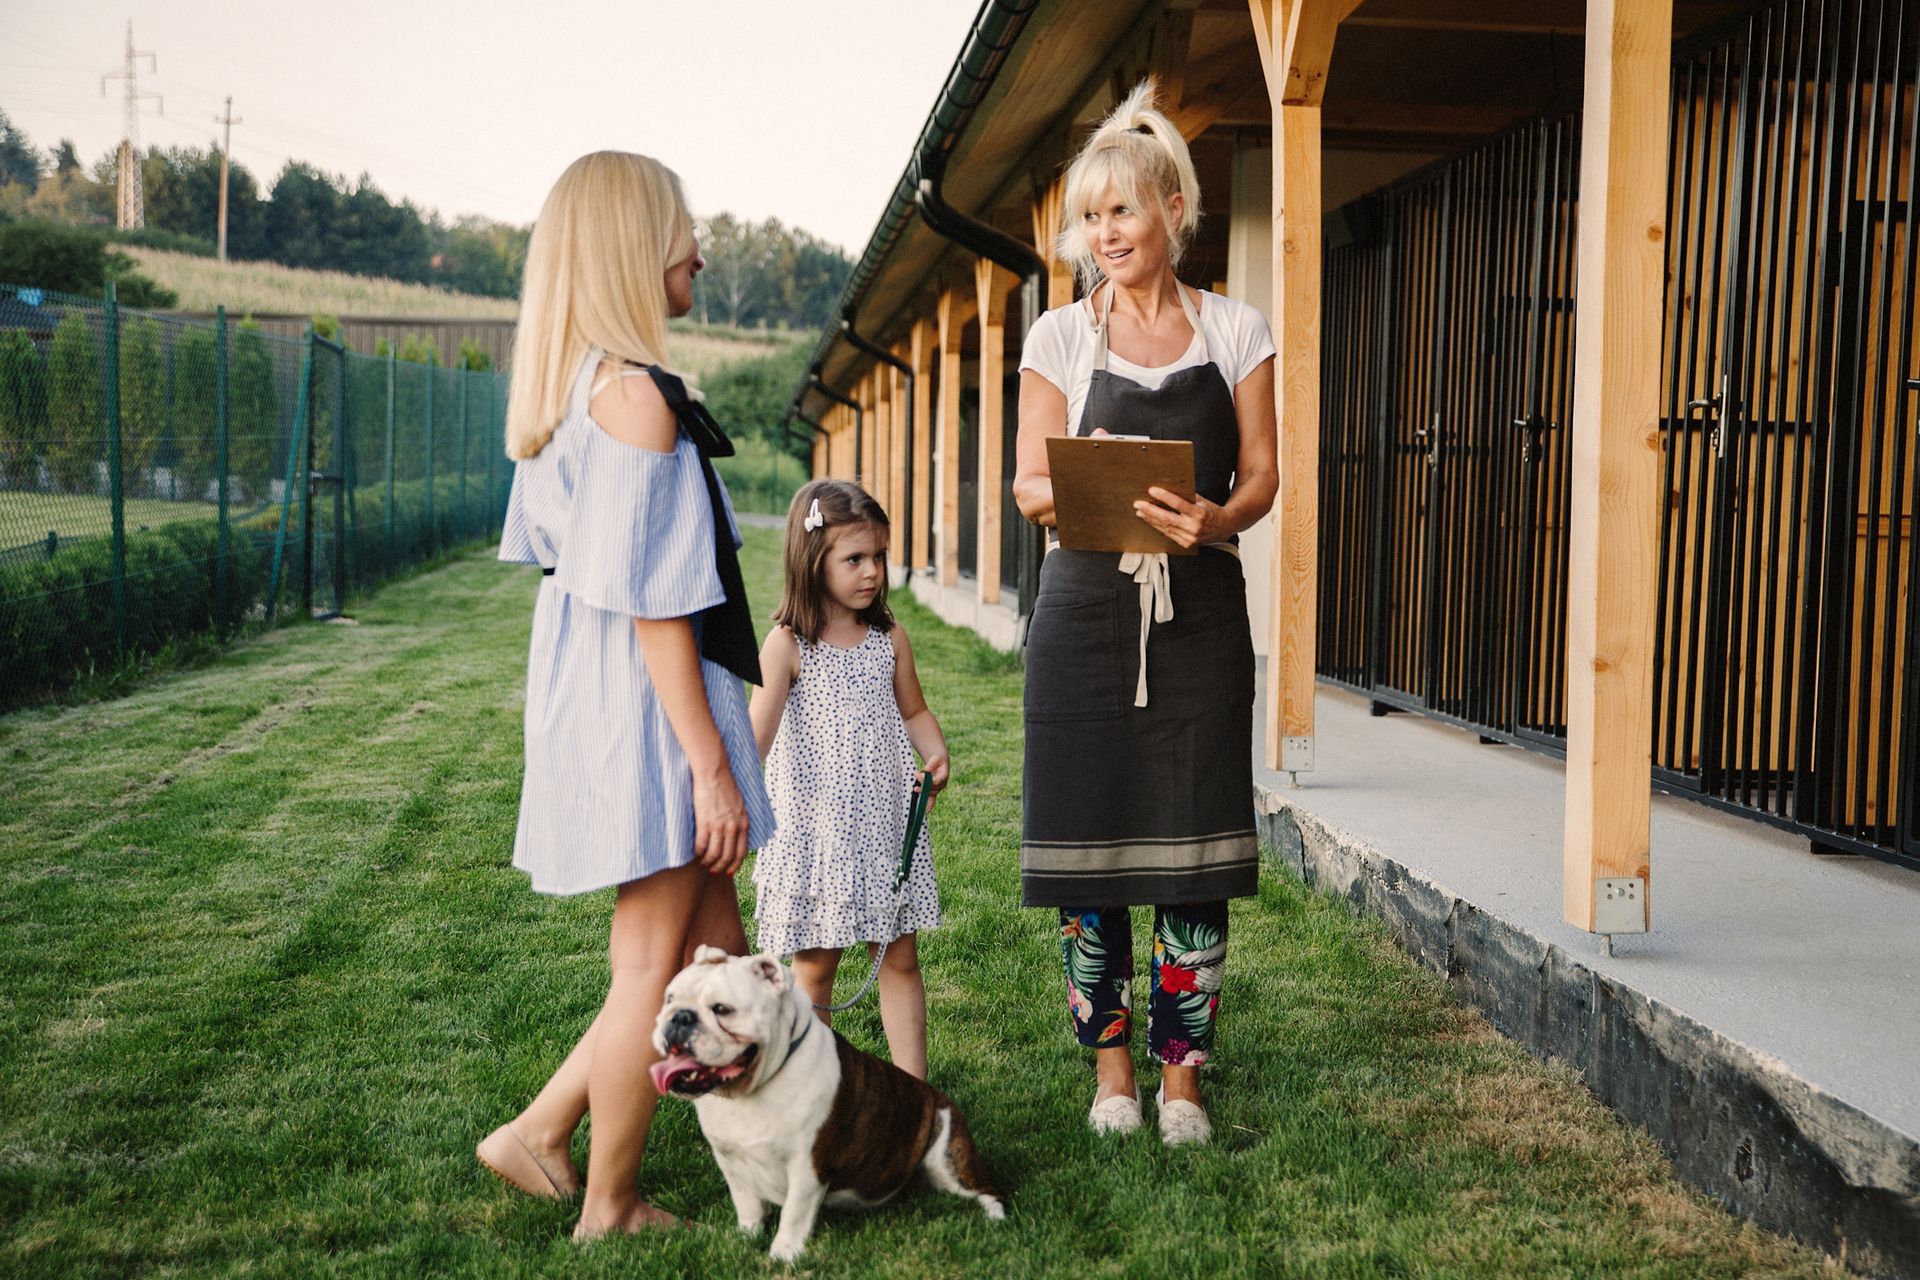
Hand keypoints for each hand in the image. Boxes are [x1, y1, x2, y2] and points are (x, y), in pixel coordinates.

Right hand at [692, 761, 749, 875]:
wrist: (714, 773)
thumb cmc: (725, 786)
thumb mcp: (740, 805)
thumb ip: (738, 820)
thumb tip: (735, 833)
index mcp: (744, 823)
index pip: (742, 852)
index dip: (735, 864)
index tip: (729, 871)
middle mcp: (734, 827)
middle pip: (728, 856)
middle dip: (721, 867)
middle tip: (713, 870)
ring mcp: (720, 825)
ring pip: (715, 854)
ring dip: (708, 862)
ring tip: (703, 863)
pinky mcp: (705, 822)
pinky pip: (702, 845)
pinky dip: (699, 853)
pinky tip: (696, 853)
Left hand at [915, 755, 949, 809]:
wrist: (940, 763)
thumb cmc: (937, 760)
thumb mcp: (935, 758)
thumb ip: (931, 764)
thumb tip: (926, 770)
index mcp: (944, 776)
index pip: (934, 781)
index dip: (925, 779)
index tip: (916, 773)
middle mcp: (942, 784)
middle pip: (932, 788)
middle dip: (923, 787)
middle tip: (915, 784)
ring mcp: (938, 789)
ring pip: (930, 793)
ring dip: (922, 792)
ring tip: (915, 789)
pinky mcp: (934, 791)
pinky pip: (932, 799)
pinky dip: (930, 805)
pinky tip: (927, 811)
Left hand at [1134, 486, 1223, 548]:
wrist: (1224, 527)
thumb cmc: (1211, 511)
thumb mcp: (1202, 500)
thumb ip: (1186, 497)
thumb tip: (1167, 489)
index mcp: (1199, 514)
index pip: (1178, 504)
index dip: (1164, 497)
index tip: (1152, 490)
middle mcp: (1194, 528)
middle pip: (1167, 518)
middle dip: (1150, 510)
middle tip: (1138, 504)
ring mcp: (1190, 538)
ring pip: (1165, 527)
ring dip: (1151, 519)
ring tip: (1140, 511)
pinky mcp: (1186, 544)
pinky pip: (1168, 534)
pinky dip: (1158, 526)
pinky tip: (1150, 520)